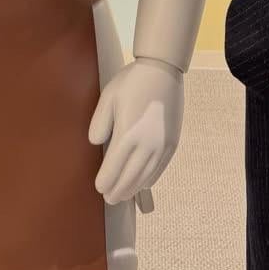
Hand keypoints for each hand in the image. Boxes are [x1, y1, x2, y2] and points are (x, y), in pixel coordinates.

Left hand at [89, 58, 183, 204]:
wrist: (163, 70)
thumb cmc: (132, 82)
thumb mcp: (108, 97)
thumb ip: (99, 123)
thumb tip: (96, 143)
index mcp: (127, 135)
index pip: (113, 170)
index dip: (105, 182)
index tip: (99, 188)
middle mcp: (146, 145)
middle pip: (129, 178)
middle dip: (118, 191)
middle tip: (109, 198)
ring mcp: (161, 145)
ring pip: (145, 177)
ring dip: (133, 188)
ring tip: (124, 195)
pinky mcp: (172, 142)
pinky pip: (160, 168)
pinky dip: (150, 179)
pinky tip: (143, 183)